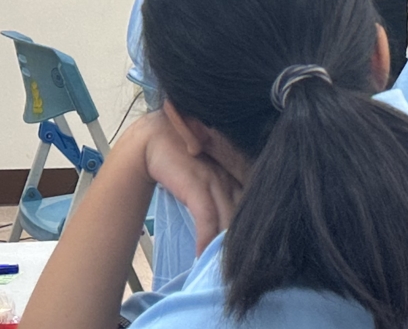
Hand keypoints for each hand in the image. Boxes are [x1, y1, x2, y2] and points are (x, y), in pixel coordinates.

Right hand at [133, 113, 243, 254]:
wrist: (152, 139)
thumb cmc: (181, 154)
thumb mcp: (209, 169)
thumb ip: (223, 187)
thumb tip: (230, 216)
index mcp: (238, 169)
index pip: (254, 201)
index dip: (255, 224)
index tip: (254, 246)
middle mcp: (232, 174)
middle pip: (246, 213)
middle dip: (245, 239)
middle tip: (244, 263)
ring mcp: (216, 179)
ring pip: (230, 220)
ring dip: (226, 247)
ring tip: (225, 268)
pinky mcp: (198, 185)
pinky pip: (207, 220)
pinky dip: (206, 241)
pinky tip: (202, 257)